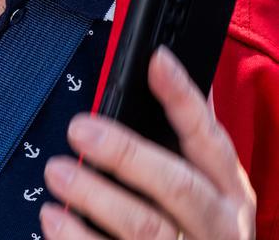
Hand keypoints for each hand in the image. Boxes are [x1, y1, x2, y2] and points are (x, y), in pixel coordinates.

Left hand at [40, 45, 255, 238]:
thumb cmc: (208, 226)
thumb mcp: (216, 184)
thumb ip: (192, 133)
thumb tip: (165, 65)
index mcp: (228, 189)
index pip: (208, 136)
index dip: (182, 97)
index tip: (155, 60)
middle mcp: (216, 225)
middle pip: (175, 185)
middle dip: (125, 154)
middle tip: (78, 129)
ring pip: (142, 228)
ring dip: (94, 197)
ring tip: (56, 172)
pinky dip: (78, 239)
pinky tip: (54, 218)